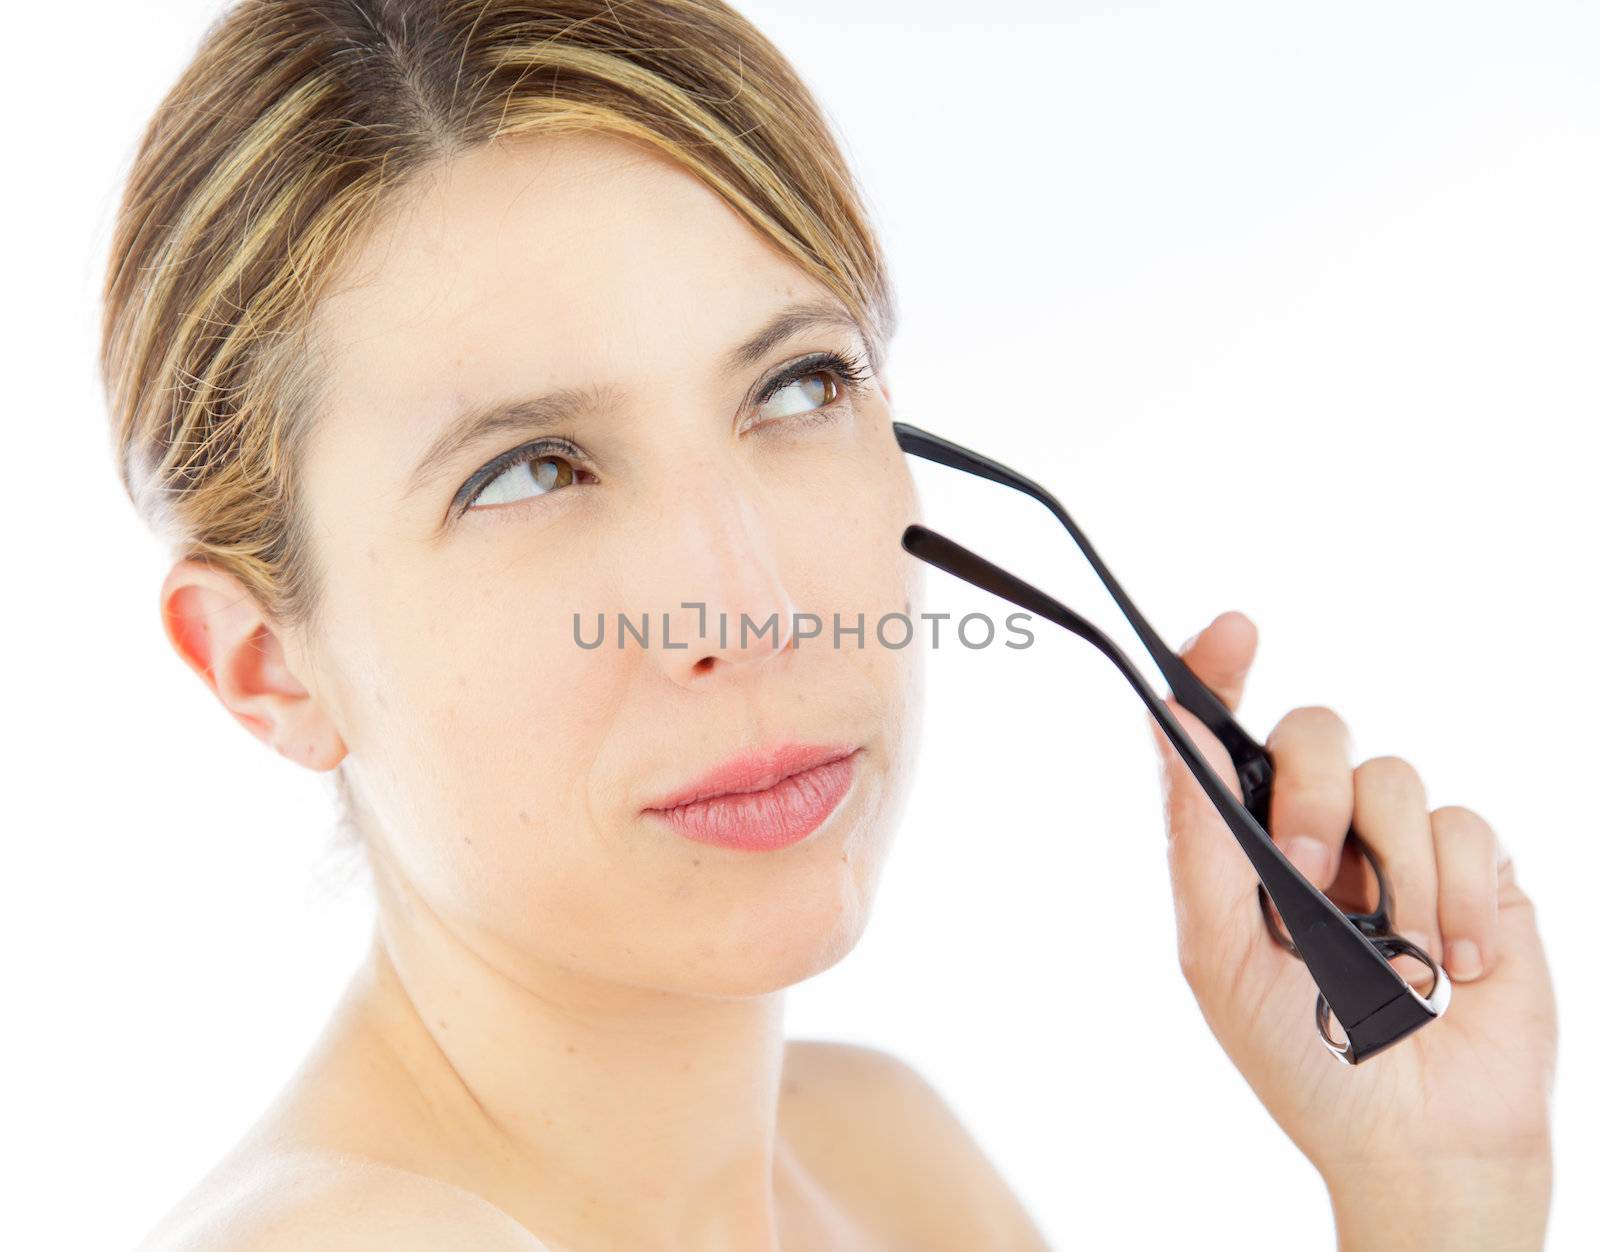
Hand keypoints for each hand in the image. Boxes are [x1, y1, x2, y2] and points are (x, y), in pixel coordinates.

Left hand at [1145, 611, 1556, 1239]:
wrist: (1421, 1141)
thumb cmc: (1304, 1058)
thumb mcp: (1221, 954)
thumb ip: (1199, 840)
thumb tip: (1177, 730)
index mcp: (1245, 848)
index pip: (1227, 738)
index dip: (1219, 673)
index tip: (1230, 630)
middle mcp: (1319, 832)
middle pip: (1313, 732)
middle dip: (1310, 794)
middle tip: (1311, 871)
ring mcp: (1399, 848)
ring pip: (1393, 776)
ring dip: (1393, 872)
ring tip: (1401, 958)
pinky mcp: (1476, 870)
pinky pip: (1466, 822)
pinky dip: (1457, 897)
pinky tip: (1457, 967)